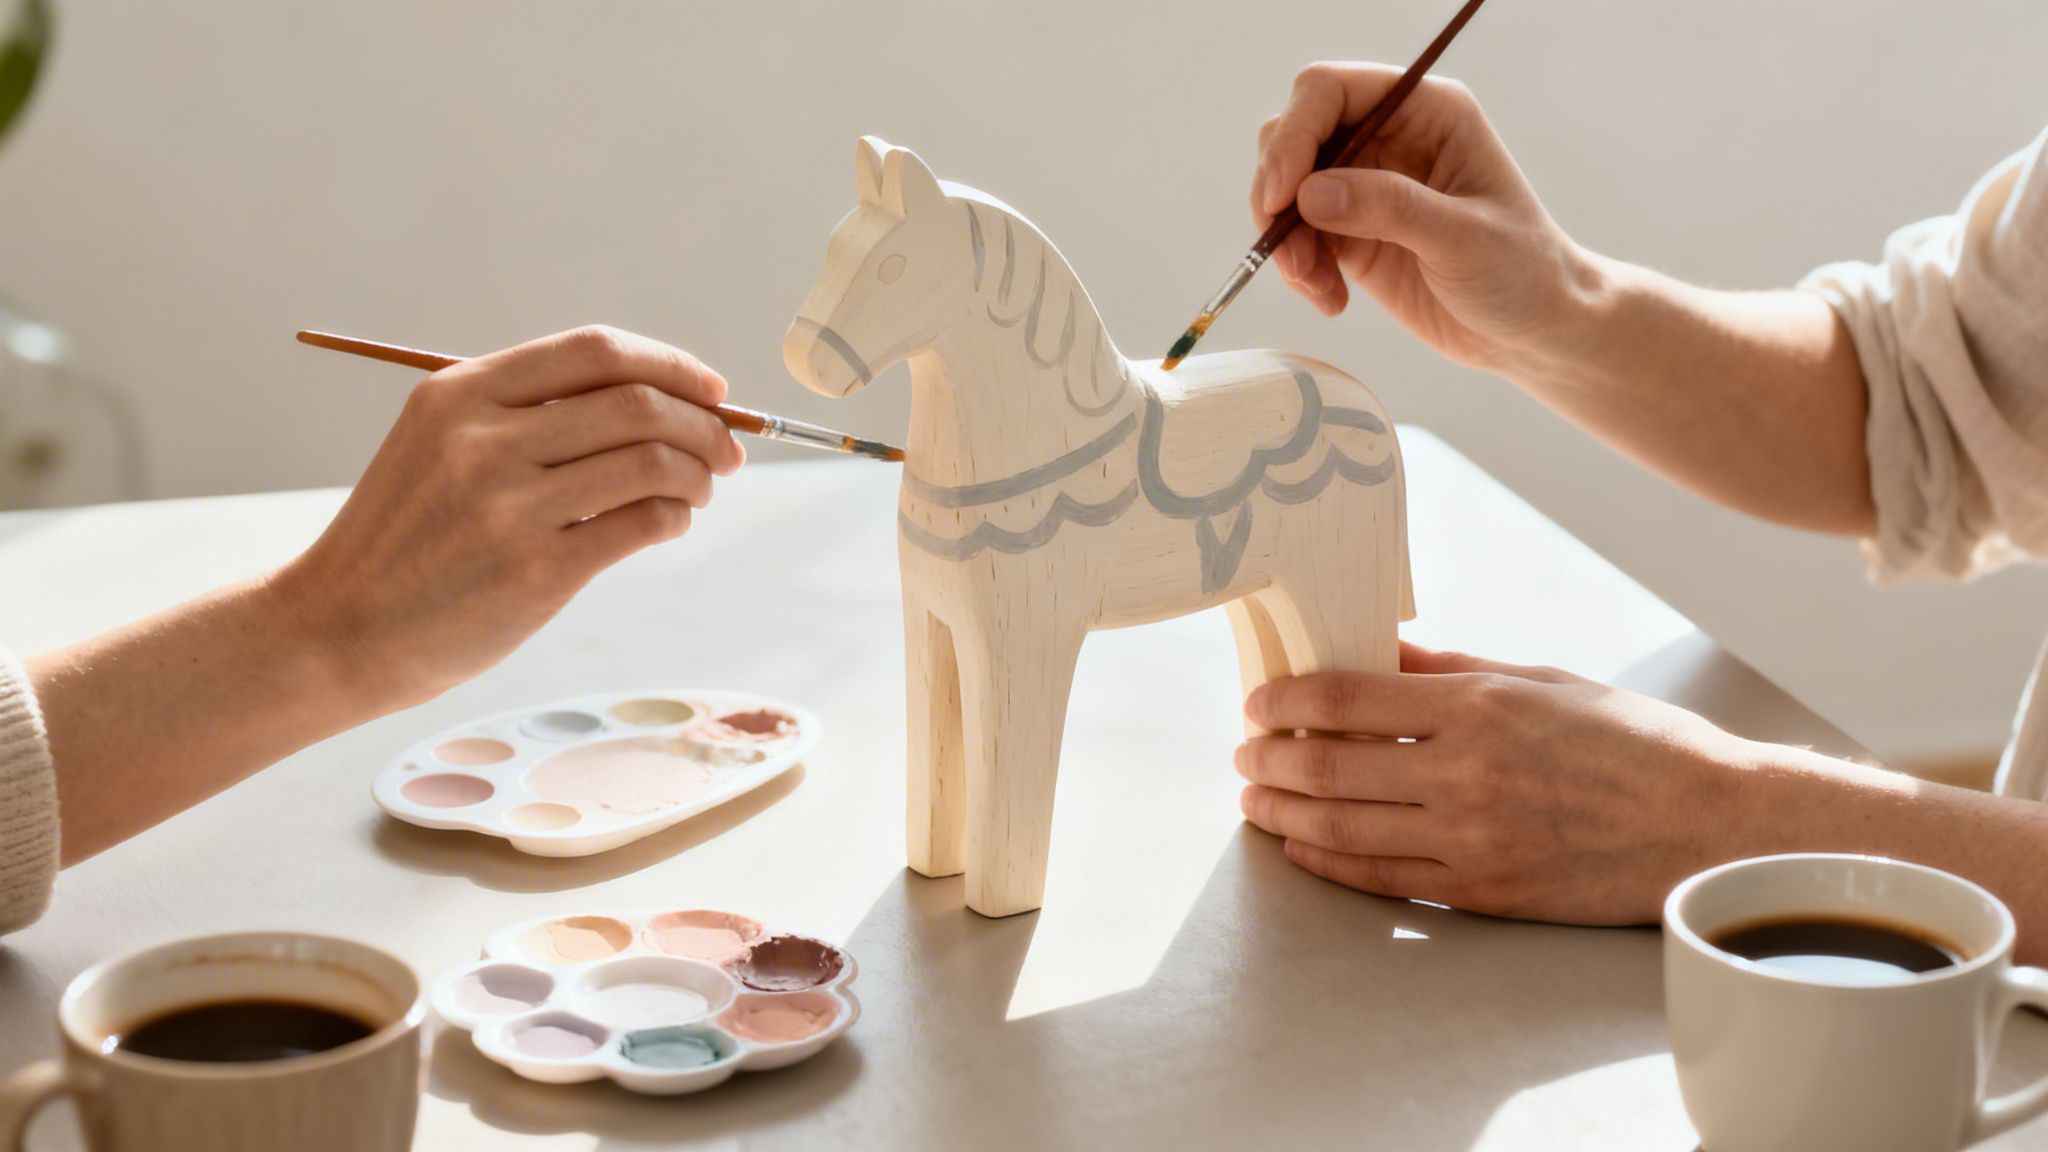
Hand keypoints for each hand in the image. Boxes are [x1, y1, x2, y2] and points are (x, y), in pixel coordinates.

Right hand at [272, 325, 744, 711]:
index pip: (596, 351)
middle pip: (636, 402)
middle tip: (726, 449)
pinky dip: (674, 516)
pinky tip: (668, 523)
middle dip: (703, 423)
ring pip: (651, 461)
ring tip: (698, 489)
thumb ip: (527, 416)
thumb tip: (657, 401)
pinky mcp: (536, 570)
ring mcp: (509, 505)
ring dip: (696, 472)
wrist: (336, 629)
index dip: (670, 364)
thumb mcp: (439, 447)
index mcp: (461, 393)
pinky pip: (642, 523)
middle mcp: (484, 439)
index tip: (711, 389)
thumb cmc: (406, 540)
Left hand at [1235, 642, 1777, 924]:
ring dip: (1281, 815)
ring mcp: (1471, 841)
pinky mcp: (1483, 893)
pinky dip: (1326, 864)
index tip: (1258, 702)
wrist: (1710, 824)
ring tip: (1254, 800)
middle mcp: (1466, 775)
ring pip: (1340, 831)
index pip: (1345, 699)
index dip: (1285, 700)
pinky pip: (1380, 881)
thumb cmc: (1634, 742)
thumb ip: (1450, 672)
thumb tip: (1376, 653)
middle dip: (1267, 760)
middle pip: (1326, 768)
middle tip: (1244, 753)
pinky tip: (1300, 847)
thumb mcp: (1541, 682)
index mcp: (1480, 709)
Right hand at [1253, 62, 1589, 373]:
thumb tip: (1308, 194)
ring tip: (1316, 286)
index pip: (1332, 91)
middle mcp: (1388, 137)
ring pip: (1285, 188)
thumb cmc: (1523, 270)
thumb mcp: (1463, 237)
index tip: (1280, 196)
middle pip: (1295, 134)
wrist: (1533, 331)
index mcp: (1426, 112)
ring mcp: (1365, 185)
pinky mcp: (1350, 233)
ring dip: (1284, 239)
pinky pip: (1296, 237)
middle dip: (1278, 192)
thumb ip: (1388, 208)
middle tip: (1291, 252)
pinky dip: (1298, 269)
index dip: (1296, 134)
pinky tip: (1331, 299)